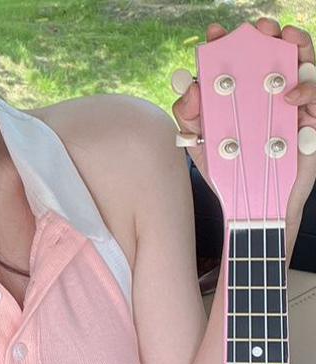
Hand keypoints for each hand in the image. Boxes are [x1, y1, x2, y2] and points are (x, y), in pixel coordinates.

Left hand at [172, 18, 315, 227]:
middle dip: (266, 34)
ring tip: (285, 39)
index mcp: (240, 97)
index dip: (226, 44)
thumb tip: (191, 88)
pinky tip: (290, 95)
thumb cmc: (229, 174)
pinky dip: (306, 90)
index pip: (235, 63)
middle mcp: (267, 96)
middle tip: (258, 28)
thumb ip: (190, 119)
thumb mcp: (202, 146)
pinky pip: (315, 98)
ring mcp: (291, 106)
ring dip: (296, 46)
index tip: (214, 34)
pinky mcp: (310, 122)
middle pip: (272, 54)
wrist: (253, 206)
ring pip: (301, 65)